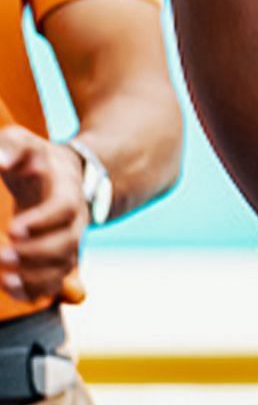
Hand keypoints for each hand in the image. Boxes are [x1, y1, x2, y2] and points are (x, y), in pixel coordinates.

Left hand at [0, 127, 85, 302]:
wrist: (61, 177)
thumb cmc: (35, 160)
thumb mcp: (24, 143)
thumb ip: (11, 145)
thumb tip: (1, 160)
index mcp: (67, 191)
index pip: (64, 209)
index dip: (43, 222)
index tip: (13, 229)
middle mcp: (74, 220)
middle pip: (68, 243)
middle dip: (35, 253)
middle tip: (2, 253)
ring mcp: (68, 241)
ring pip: (63, 267)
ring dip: (35, 276)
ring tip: (3, 275)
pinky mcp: (57, 258)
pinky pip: (54, 282)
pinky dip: (34, 290)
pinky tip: (9, 286)